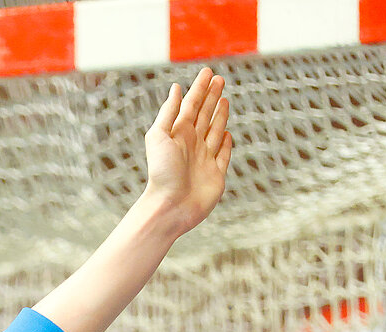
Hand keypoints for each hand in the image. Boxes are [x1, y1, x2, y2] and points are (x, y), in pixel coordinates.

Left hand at [139, 69, 232, 236]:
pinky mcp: (215, 175)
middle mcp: (192, 144)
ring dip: (219, 115)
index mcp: (178, 134)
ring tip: (223, 99)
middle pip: (204, 114)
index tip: (208, 72)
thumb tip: (176, 88)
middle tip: (220, 79)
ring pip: (214, 131)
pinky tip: (226, 134)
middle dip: (211, 96)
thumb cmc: (161, 173)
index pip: (191, 104)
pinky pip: (222, 155)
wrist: (170, 206)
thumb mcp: (159, 136)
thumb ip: (168, 112)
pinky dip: (225, 144)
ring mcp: (204, 159)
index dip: (200, 88)